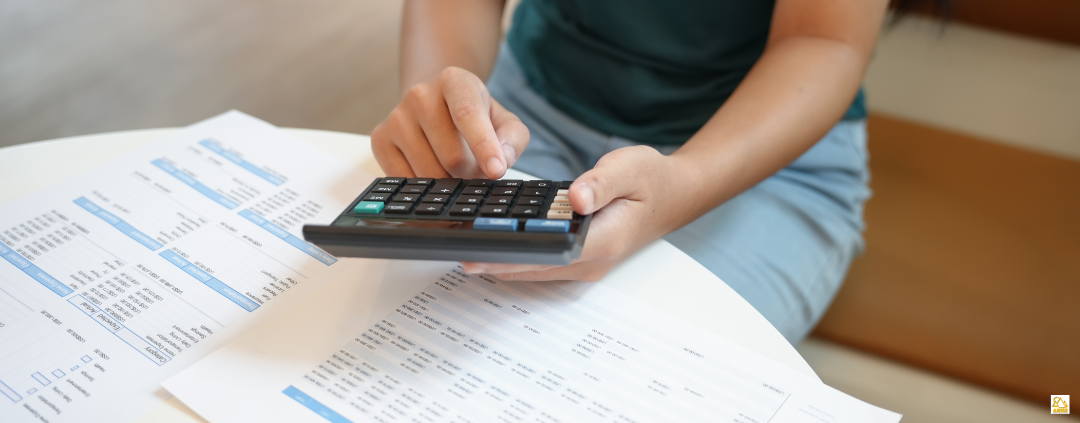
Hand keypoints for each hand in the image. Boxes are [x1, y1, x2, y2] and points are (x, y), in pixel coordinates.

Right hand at [371, 67, 528, 178]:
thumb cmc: (473, 117)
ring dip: (449, 182)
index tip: (496, 170)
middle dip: (470, 173)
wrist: (433, 106)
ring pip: (429, 172)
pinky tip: (432, 172)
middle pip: (452, 155)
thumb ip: (513, 139)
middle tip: (474, 168)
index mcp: (454, 81)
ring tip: (453, 168)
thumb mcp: (503, 121)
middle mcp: (420, 94)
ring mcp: (396, 117)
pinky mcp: (380, 139)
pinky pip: (406, 179)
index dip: (484, 145)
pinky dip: (425, 187)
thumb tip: (501, 159)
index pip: (468, 114)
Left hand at [462, 146, 688, 281]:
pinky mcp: (581, 257)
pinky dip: (518, 256)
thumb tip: (575, 198)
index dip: (511, 256)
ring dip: (503, 262)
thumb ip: (601, 182)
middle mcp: (592, 260)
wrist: (674, 193)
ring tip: (464, 249)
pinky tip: (493, 244)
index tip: (477, 251)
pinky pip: (543, 262)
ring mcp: (586, 263)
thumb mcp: (630, 168)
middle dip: (496, 262)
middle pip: (535, 269)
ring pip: (536, 269)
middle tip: (455, 252)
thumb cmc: (651, 178)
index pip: (548, 255)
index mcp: (603, 240)